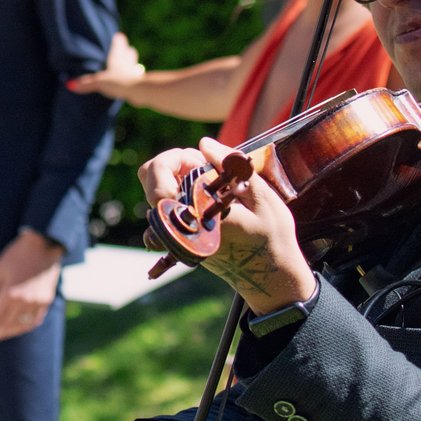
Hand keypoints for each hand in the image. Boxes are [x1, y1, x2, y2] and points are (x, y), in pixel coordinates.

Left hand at [0, 228, 63, 345]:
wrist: (44, 244)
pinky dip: (22, 327)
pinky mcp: (46, 302)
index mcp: (10, 292)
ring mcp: (37, 303)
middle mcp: (24, 301)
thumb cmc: (16, 255)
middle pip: (6, 325)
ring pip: (20, 326)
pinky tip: (14, 329)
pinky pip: (33, 321)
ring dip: (7, 333)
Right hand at [65, 30, 144, 96]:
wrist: (139, 91)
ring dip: (131, 65)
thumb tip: (70, 84)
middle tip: (125, 49)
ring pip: (134, 66)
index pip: (119, 44)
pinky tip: (131, 85)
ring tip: (128, 67)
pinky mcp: (141, 84)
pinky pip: (137, 79)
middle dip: (126, 52)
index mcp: (118, 58)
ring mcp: (136, 73)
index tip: (118, 36)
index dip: (118, 41)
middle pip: (129, 53)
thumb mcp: (99, 82)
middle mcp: (128, 63)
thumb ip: (86, 83)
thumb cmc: (119, 81)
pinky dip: (133, 80)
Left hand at [140, 138, 316, 312]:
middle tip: (203, 164)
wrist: (270, 276)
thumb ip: (230, 166)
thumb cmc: (272, 237)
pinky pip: (169, 204)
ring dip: (178, 174)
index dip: (178, 159)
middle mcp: (179, 226)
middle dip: (173, 162)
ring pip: (157, 190)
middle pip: (149, 178)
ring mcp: (177, 233)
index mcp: (195, 215)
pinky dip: (183, 189)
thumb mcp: (262, 197)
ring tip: (210, 177)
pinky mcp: (182, 236)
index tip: (203, 161)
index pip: (158, 179)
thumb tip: (204, 144)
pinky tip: (209, 191)